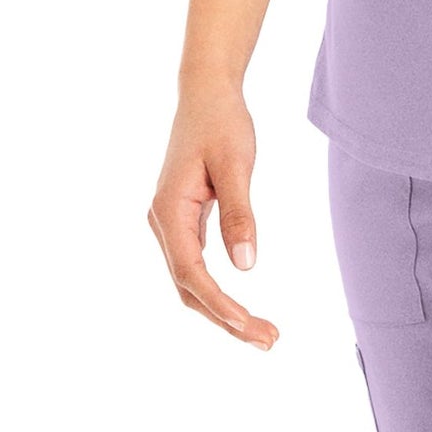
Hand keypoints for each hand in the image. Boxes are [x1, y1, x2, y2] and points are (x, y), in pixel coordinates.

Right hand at [146, 85, 277, 347]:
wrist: (206, 92)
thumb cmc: (222, 123)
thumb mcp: (235, 164)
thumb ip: (239, 214)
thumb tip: (246, 267)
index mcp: (169, 211)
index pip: (192, 274)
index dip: (220, 305)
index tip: (250, 327)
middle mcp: (162, 222)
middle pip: (188, 286)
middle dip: (224, 317)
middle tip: (268, 340)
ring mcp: (169, 221)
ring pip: (189, 279)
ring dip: (220, 308)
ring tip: (261, 331)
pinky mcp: (181, 218)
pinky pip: (193, 264)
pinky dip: (214, 288)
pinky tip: (238, 305)